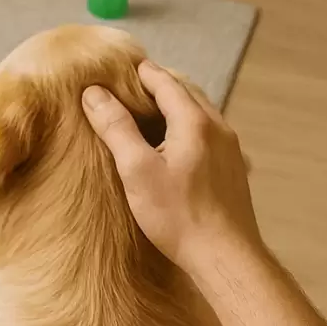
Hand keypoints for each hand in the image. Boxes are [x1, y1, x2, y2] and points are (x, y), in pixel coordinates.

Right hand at [82, 61, 261, 276]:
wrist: (227, 258)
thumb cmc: (178, 216)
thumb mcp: (136, 170)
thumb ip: (116, 128)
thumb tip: (93, 93)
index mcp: (195, 121)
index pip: (165, 81)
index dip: (142, 72)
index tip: (121, 67)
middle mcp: (218, 128)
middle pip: (186, 92)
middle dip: (159, 84)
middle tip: (131, 86)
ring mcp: (230, 149)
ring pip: (200, 112)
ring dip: (175, 104)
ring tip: (149, 111)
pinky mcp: (233, 169)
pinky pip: (208, 132)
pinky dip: (187, 125)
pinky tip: (174, 143)